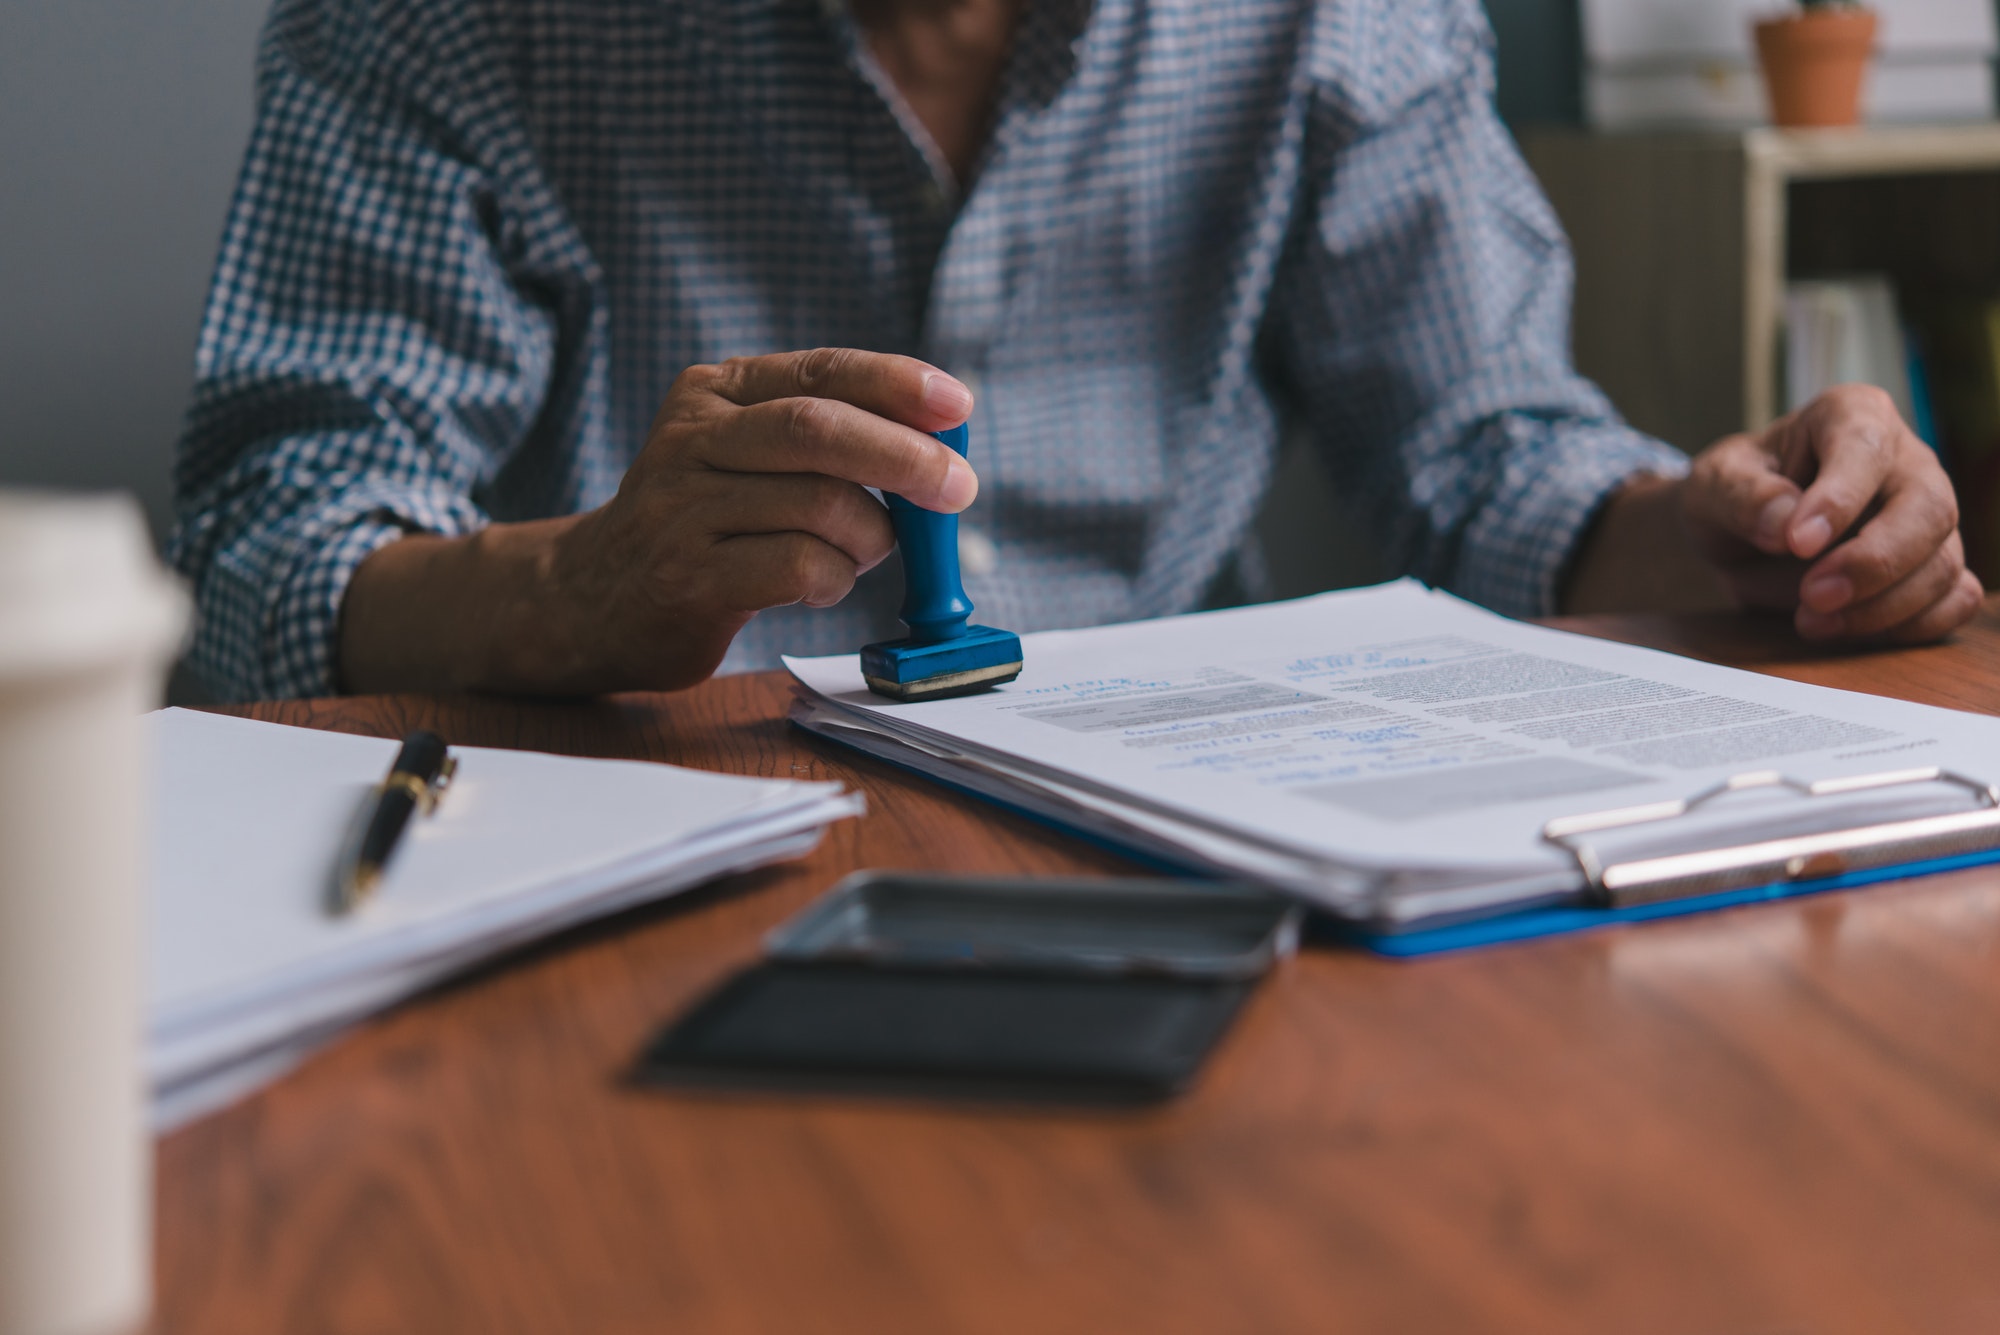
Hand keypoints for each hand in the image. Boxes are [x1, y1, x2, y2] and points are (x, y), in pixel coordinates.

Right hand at [553, 348, 976, 687]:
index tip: (958, 405)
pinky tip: (823, 584)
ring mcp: (683, 507)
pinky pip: (800, 566)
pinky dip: (836, 579)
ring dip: (871, 538)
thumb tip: (939, 446)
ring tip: (862, 553)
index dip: (896, 384)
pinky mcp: (690, 576)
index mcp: (715, 392)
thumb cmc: (704, 523)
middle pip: (818, 430)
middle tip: (957, 490)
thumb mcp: (747, 456)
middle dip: (904, 457)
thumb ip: (823, 442)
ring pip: (819, 506)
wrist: (595, 597)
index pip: (820, 372)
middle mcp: (692, 439)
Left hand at [1682, 384, 1981, 642]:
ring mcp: (1927, 514)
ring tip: (1811, 621)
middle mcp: (1905, 460)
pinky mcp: (1933, 564)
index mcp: (1851, 416)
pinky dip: (1915, 624)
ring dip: (1883, 606)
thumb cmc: (1734, 492)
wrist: (1741, 532)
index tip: (1798, 543)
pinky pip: (1955, 597)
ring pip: (1943, 561)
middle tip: (1813, 597)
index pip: (1865, 449)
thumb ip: (1742, 497)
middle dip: (1874, 562)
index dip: (1839, 499)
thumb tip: (1783, 526)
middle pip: (1930, 508)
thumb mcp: (1714, 484)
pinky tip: (1855, 630)